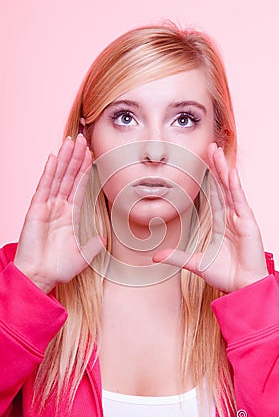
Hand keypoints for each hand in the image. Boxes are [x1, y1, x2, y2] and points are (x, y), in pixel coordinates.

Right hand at [14, 134, 104, 293]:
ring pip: (58, 176)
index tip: (93, 155)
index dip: (86, 170)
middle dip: (77, 158)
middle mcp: (59, 207)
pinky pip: (44, 186)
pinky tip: (54, 157)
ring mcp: (47, 206)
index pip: (80, 186)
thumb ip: (93, 245)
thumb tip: (103, 239)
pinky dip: (50, 171)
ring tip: (72, 141)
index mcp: (71, 215)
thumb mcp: (82, 256)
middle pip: (70, 176)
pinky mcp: (36, 209)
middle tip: (84, 139)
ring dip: (65, 158)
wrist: (40, 277)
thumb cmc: (59, 268)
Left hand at [153, 142, 268, 292]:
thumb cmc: (225, 275)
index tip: (202, 162)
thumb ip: (176, 257)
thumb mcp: (195, 263)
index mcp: (222, 223)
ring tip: (217, 151)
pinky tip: (230, 171)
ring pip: (230, 188)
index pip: (214, 195)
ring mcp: (240, 218)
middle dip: (215, 166)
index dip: (208, 178)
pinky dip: (235, 186)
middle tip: (209, 146)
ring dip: (223, 169)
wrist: (241, 288)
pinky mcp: (248, 223)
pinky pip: (240, 201)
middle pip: (221, 186)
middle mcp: (231, 217)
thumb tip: (155, 257)